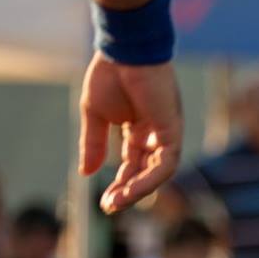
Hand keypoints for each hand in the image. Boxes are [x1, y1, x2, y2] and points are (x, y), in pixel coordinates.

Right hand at [78, 54, 182, 212]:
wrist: (123, 50)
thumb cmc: (110, 74)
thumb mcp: (95, 115)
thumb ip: (92, 144)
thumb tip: (86, 173)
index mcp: (138, 128)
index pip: (132, 163)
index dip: (119, 183)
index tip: (104, 200)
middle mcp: (155, 133)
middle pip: (145, 171)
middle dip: (128, 191)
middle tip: (110, 206)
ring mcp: (166, 132)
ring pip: (157, 172)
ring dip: (138, 189)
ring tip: (117, 202)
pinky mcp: (172, 130)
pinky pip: (165, 162)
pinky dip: (150, 177)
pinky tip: (130, 188)